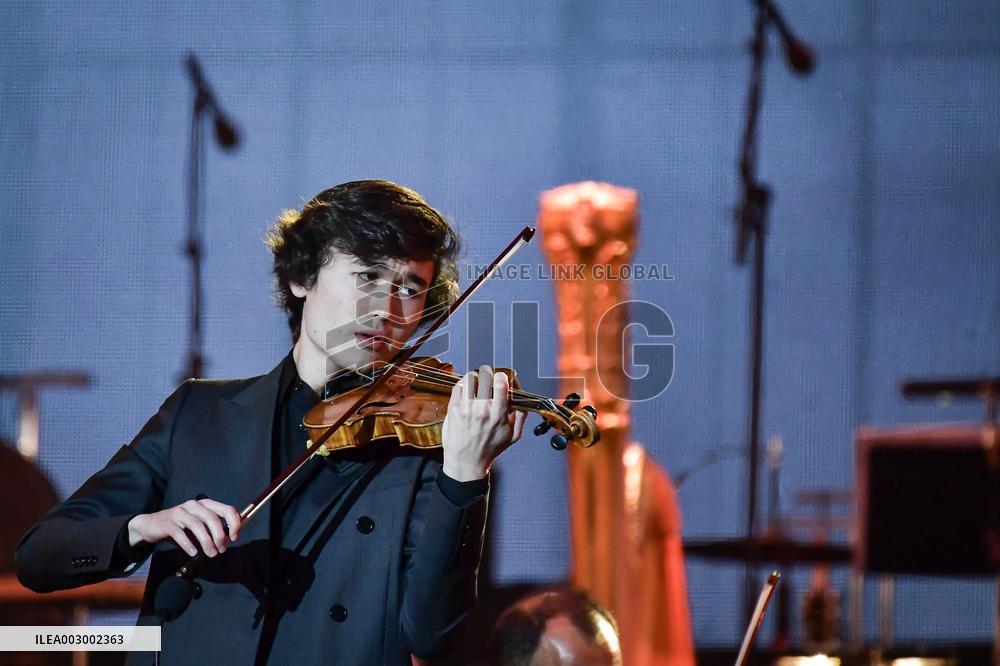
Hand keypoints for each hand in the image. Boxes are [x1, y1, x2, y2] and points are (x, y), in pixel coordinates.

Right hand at [127, 498, 240, 557]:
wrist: (152, 526)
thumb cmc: (180, 527)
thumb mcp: (199, 526)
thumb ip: (213, 530)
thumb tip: (229, 539)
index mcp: (205, 504)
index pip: (226, 509)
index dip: (234, 523)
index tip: (235, 538)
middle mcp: (194, 505)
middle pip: (212, 518)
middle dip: (219, 535)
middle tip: (221, 550)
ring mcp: (180, 512)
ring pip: (197, 525)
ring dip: (206, 541)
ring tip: (211, 554)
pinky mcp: (167, 522)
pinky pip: (180, 533)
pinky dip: (188, 544)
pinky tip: (193, 553)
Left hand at [441, 365, 525, 481]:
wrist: (466, 463)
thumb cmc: (489, 450)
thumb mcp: (513, 436)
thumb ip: (521, 416)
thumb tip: (523, 400)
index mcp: (498, 414)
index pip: (500, 383)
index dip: (502, 376)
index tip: (502, 380)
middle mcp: (481, 409)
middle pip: (485, 376)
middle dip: (489, 376)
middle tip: (489, 382)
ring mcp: (465, 408)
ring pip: (470, 378)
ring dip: (475, 379)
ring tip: (477, 386)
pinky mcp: (453, 409)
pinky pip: (457, 386)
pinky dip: (463, 385)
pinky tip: (467, 391)